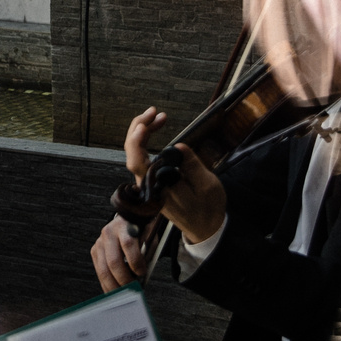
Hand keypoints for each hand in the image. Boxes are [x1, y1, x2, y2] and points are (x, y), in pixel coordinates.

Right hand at [91, 214, 150, 291]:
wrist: (128, 220)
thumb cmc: (141, 232)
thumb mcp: (149, 237)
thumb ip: (146, 254)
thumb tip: (142, 277)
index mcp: (124, 226)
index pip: (128, 244)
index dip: (135, 261)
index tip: (142, 273)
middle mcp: (108, 233)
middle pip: (114, 261)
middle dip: (124, 279)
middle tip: (133, 289)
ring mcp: (99, 243)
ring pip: (104, 270)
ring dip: (115, 286)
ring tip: (124, 295)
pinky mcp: (95, 252)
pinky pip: (100, 273)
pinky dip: (107, 285)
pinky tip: (115, 292)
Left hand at [123, 106, 226, 244]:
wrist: (206, 228)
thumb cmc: (208, 209)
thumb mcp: (207, 186)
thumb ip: (191, 166)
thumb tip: (178, 146)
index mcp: (159, 189)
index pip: (138, 163)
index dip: (136, 142)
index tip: (144, 126)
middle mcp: (149, 186)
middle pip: (132, 154)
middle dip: (140, 128)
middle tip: (155, 112)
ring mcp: (149, 183)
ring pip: (136, 154)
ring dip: (143, 132)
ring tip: (158, 116)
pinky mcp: (153, 181)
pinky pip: (143, 158)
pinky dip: (147, 141)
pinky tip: (155, 129)